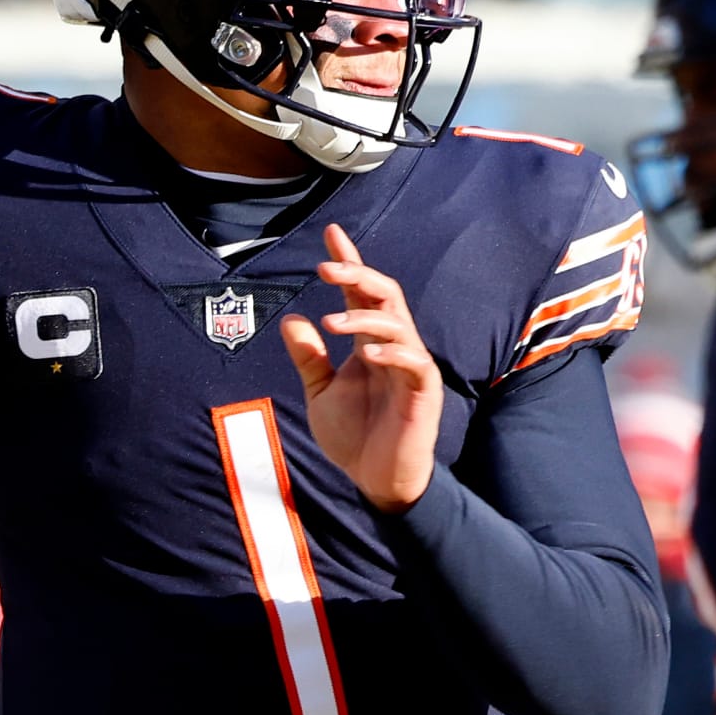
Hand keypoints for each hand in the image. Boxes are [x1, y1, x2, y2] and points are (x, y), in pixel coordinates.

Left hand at [280, 222, 441, 512]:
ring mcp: (411, 366)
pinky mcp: (424, 390)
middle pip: (384, 295)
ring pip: (397, 322)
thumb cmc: (354, 438)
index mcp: (367, 343)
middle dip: (358, 275)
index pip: (359, 294)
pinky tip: (366, 353)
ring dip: (364, 317)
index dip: (348, 263)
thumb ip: (308, 359)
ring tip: (331, 324)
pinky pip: (412, 361)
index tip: (332, 234)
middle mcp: (392, 346)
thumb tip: (291, 319)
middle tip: (327, 268)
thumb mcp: (320, 394)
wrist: (376, 481)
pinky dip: (390, 352)